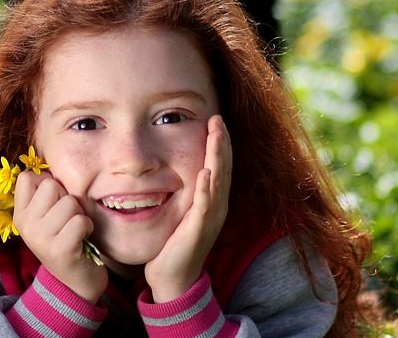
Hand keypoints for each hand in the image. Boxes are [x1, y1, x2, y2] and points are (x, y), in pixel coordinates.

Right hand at [13, 171, 107, 302]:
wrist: (74, 283)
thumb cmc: (65, 240)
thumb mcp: (47, 218)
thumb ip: (45, 194)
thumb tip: (48, 168)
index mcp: (20, 215)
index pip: (28, 177)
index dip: (48, 184)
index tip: (54, 204)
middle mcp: (26, 226)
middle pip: (52, 185)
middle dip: (67, 198)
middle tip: (68, 220)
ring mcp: (41, 239)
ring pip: (70, 202)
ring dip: (80, 215)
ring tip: (75, 231)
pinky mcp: (60, 250)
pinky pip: (81, 221)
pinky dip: (88, 228)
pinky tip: (83, 240)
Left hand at [144, 115, 231, 301]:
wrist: (173, 278)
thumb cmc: (175, 244)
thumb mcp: (183, 212)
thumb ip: (187, 192)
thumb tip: (183, 169)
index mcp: (214, 202)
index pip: (220, 167)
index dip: (220, 144)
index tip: (216, 121)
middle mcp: (217, 208)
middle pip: (224, 170)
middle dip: (221, 144)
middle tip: (218, 120)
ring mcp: (210, 220)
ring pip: (218, 183)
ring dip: (217, 158)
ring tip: (216, 136)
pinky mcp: (198, 231)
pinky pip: (204, 207)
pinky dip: (206, 189)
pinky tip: (205, 173)